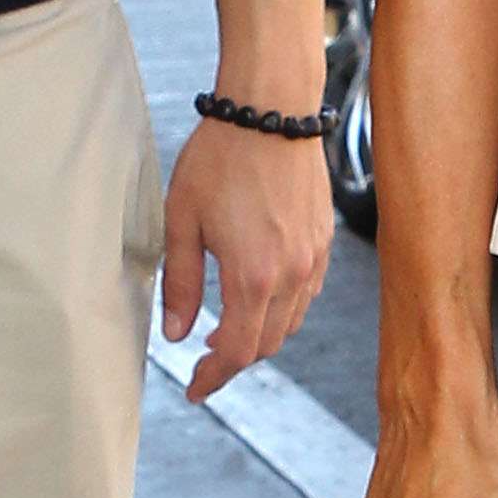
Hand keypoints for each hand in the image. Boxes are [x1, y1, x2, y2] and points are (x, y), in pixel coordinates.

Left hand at [160, 116, 331, 403]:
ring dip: (259, 336)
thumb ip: (178, 282)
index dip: (212, 377)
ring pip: (290, 322)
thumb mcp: (182, 219)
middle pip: (266, 344)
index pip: (235, 351)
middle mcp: (291, 274)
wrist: (269, 109)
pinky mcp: (324, 239)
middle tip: (203, 360)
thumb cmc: (220, 158)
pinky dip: (283, 309)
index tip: (193, 388)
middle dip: (233, 360)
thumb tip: (174, 333)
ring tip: (225, 329)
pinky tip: (258, 295)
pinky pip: (307, 293)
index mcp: (252, 276)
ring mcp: (313, 257)